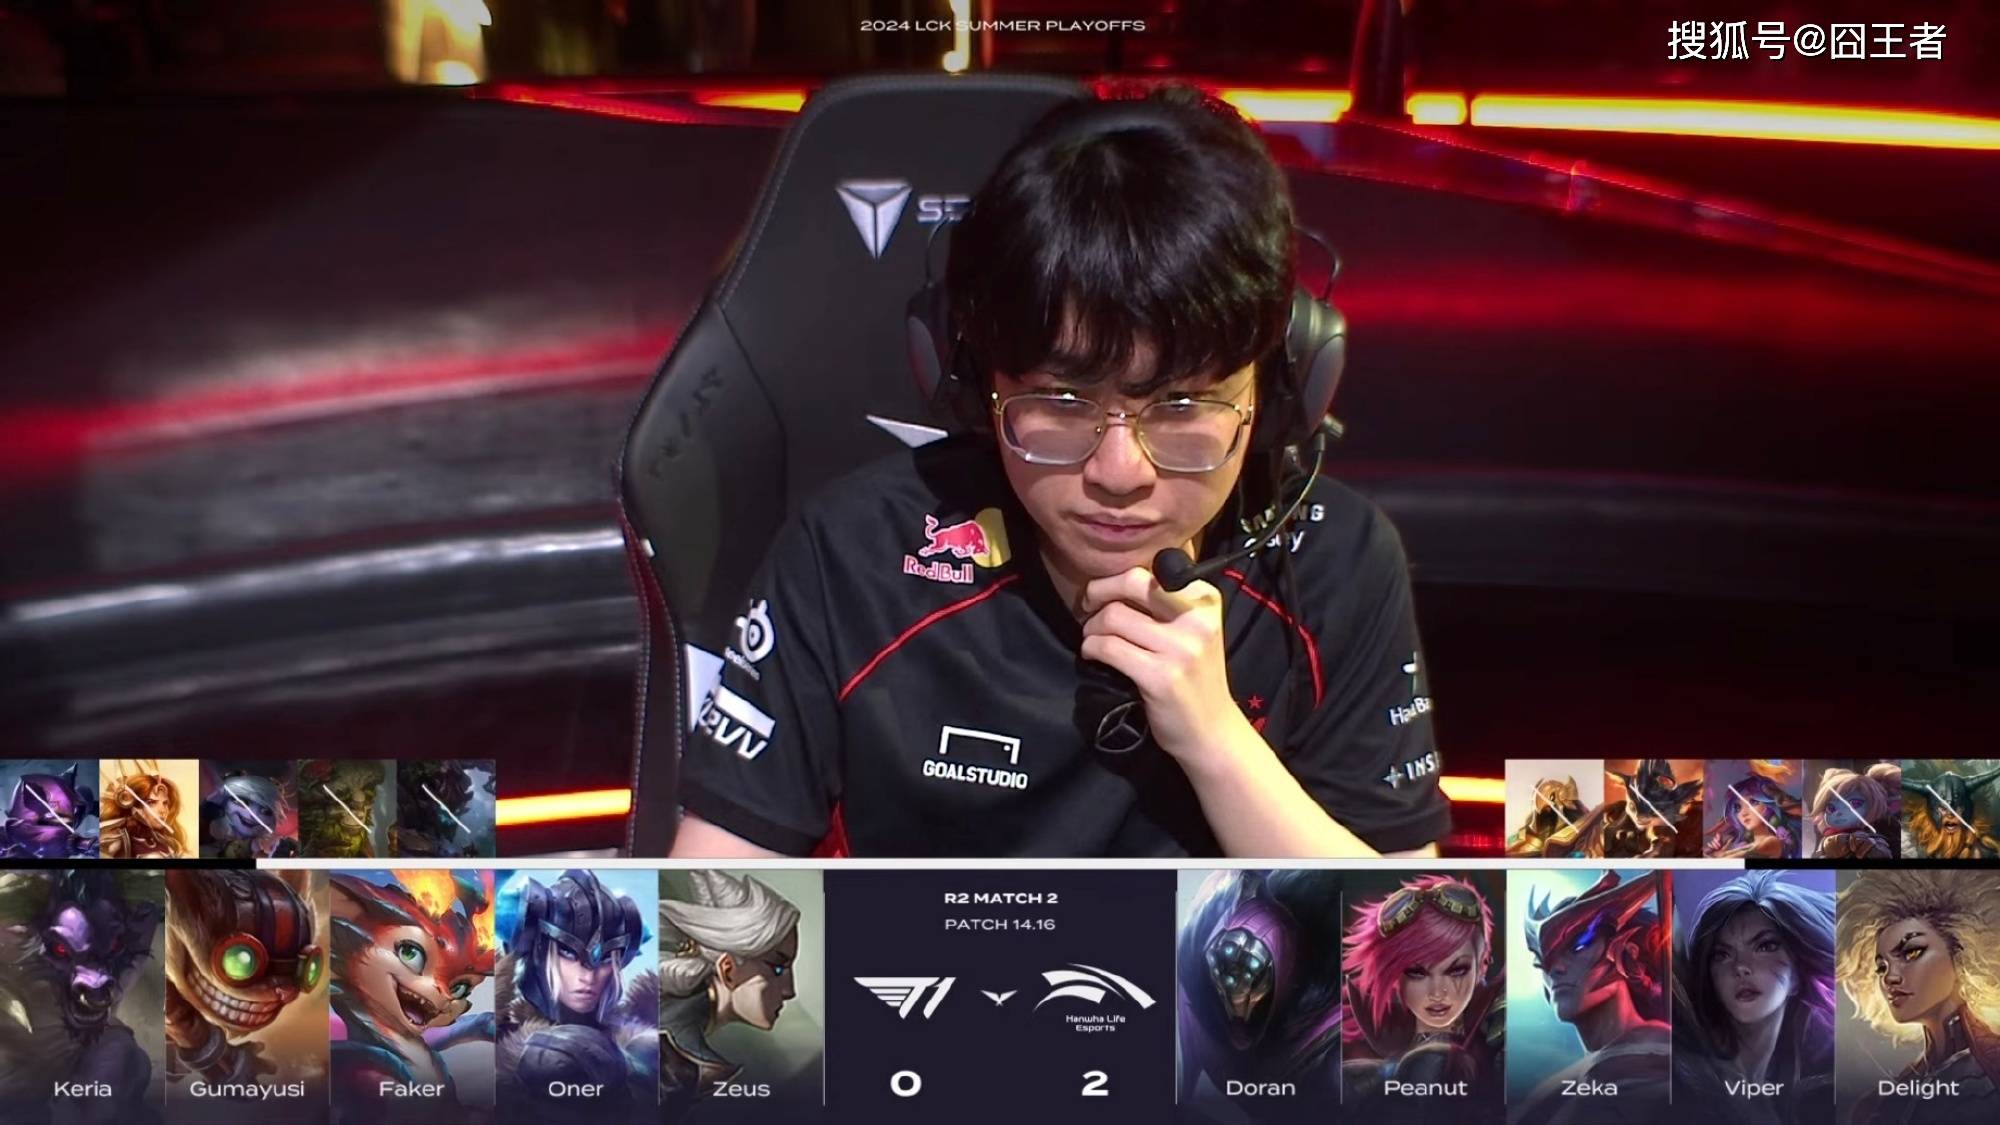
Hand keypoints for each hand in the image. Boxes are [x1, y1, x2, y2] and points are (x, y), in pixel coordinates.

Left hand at [1078, 566, 1242, 765]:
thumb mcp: (1192, 630)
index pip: (1151, 570)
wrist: (1210, 730)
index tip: (1106, 593)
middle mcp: (1196, 619)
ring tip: (1093, 639)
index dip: (1118, 579)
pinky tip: (1093, 656)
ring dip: (1092, 628)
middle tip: (1087, 606)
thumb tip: (1112, 581)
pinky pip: (1109, 648)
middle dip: (1098, 591)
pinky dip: (1091, 649)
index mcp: (1205, 599)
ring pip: (1113, 617)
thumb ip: (1164, 602)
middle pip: (1132, 583)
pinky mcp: (1160, 676)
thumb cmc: (1194, 676)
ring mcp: (1180, 649)